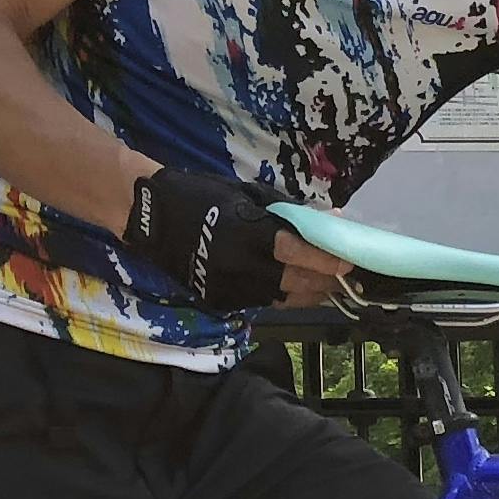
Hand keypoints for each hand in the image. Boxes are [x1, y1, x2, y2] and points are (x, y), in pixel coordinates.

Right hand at [121, 169, 349, 313]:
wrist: (150, 219)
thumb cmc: (201, 197)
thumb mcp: (247, 195)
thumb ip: (288, 212)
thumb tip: (330, 218)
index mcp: (249, 233)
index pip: (298, 252)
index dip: (326, 261)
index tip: (349, 263)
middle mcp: (242, 265)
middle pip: (296, 284)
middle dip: (324, 283)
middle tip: (345, 278)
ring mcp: (231, 288)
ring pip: (283, 299)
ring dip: (309, 294)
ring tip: (327, 286)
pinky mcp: (221, 301)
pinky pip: (262, 303)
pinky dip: (283, 296)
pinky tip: (296, 289)